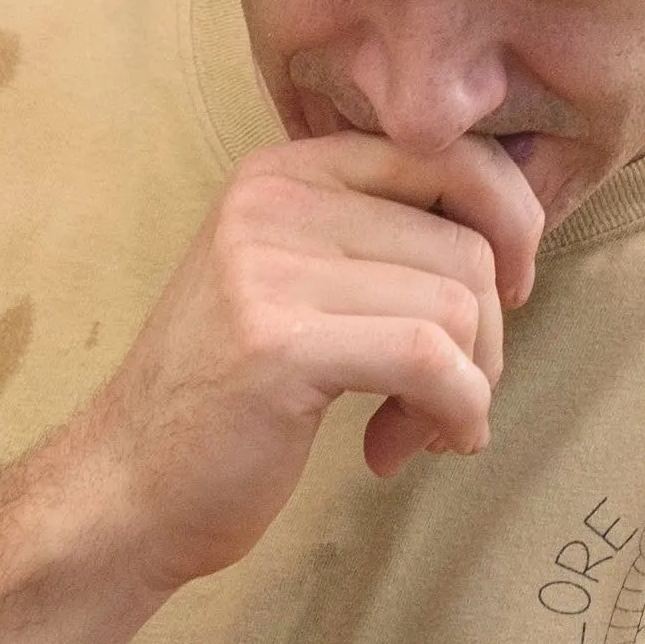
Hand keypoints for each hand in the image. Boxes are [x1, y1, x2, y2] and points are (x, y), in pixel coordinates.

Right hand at [55, 134, 547, 587]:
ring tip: (417, 432)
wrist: (127, 488)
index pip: (447, 155)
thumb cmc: (230, 402)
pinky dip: (454, 412)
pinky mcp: (279, 343)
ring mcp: (268, 266)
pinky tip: (406, 448)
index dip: (508, 228)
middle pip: (465, 243)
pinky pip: (430, 360)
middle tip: (448, 402)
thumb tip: (518, 238)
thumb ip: (383, 246)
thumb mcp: (298, 288)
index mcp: (285, 171)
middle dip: (486, 338)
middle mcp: (273, 199)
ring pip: (457, 304)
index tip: (505, 299)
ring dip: (466, 387)